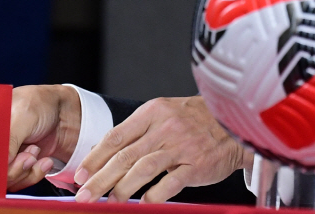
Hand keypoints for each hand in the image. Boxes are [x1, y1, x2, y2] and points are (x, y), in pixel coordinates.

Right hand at [7, 84, 81, 191]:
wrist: (64, 111)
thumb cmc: (41, 104)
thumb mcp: (24, 116)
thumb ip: (9, 139)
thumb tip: (0, 165)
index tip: (10, 157)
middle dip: (12, 169)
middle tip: (29, 155)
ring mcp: (3, 156)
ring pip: (4, 180)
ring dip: (24, 171)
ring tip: (36, 151)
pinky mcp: (16, 166)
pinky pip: (18, 183)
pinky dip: (33, 175)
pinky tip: (45, 161)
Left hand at [73, 96, 252, 202]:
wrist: (234, 122)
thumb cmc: (196, 119)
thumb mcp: (166, 113)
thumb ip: (138, 130)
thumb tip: (103, 152)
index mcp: (154, 111)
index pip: (117, 135)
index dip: (95, 157)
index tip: (79, 174)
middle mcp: (166, 127)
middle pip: (125, 155)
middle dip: (100, 178)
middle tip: (83, 196)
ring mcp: (181, 146)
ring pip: (143, 169)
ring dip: (121, 189)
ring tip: (108, 202)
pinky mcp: (196, 165)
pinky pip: (169, 183)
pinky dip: (153, 195)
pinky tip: (143, 203)